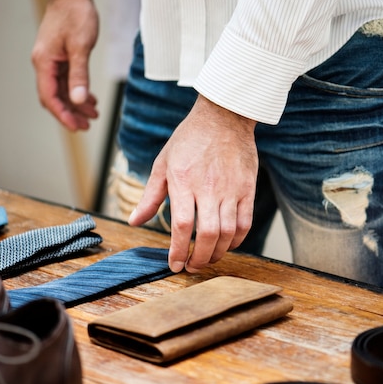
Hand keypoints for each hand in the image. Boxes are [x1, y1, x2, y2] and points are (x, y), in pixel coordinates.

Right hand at [31, 0, 98, 130]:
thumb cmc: (75, 14)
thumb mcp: (80, 47)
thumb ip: (79, 75)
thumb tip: (78, 99)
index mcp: (44, 62)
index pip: (50, 97)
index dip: (63, 114)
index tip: (76, 126)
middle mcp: (44, 64)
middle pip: (54, 97)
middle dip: (71, 113)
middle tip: (87, 125)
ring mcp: (51, 61)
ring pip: (62, 90)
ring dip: (76, 104)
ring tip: (93, 114)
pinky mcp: (60, 57)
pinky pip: (66, 80)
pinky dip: (77, 91)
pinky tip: (90, 98)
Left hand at [128, 95, 257, 272]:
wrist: (223, 116)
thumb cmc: (189, 138)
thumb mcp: (162, 164)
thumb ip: (150, 196)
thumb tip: (134, 221)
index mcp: (183, 182)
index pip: (183, 226)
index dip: (179, 251)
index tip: (175, 265)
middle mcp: (209, 188)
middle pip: (208, 235)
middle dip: (199, 259)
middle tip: (192, 267)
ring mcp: (231, 189)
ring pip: (228, 233)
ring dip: (218, 253)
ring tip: (207, 258)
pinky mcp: (247, 189)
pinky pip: (245, 223)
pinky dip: (237, 240)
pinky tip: (228, 244)